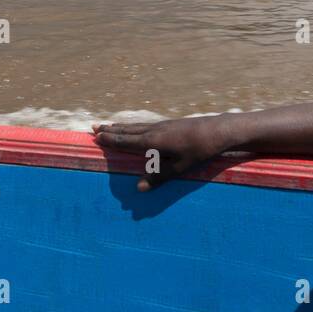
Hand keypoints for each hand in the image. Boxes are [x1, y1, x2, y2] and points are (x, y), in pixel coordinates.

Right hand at [91, 115, 234, 190]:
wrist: (217, 130)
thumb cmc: (199, 151)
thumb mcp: (179, 168)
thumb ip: (158, 177)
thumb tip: (138, 188)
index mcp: (153, 142)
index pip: (126, 141)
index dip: (110, 140)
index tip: (96, 137)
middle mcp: (153, 130)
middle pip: (127, 130)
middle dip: (110, 130)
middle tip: (94, 127)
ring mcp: (161, 125)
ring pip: (135, 126)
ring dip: (120, 126)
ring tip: (109, 125)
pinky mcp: (169, 124)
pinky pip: (144, 125)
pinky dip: (133, 125)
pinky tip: (135, 127)